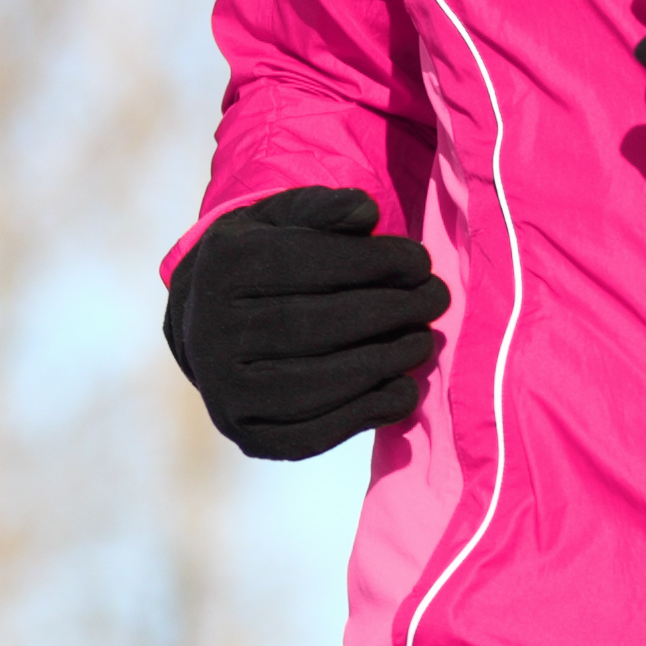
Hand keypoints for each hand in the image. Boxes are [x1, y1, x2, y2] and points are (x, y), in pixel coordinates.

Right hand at [164, 186, 450, 459]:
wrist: (213, 327)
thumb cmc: (267, 263)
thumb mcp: (285, 221)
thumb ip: (324, 208)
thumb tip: (366, 211)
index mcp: (222, 267)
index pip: (307, 263)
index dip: (374, 262)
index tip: (420, 263)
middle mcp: (210, 333)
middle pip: (314, 324)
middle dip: (389, 311)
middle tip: (435, 300)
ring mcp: (224, 392)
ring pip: (315, 383)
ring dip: (385, 363)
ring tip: (423, 341)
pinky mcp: (247, 436)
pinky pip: (314, 434)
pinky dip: (367, 414)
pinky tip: (404, 390)